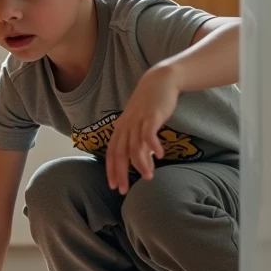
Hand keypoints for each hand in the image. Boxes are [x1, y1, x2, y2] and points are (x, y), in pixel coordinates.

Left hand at [106, 63, 181, 194]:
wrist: (159, 81)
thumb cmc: (149, 105)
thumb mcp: (138, 123)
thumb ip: (137, 140)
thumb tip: (142, 160)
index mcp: (120, 129)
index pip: (111, 153)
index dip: (111, 170)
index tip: (113, 186)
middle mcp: (126, 126)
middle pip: (120, 153)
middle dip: (121, 173)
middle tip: (124, 189)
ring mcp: (138, 121)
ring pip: (135, 147)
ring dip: (141, 164)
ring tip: (148, 177)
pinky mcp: (152, 116)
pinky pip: (149, 133)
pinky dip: (153, 145)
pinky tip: (159, 155)